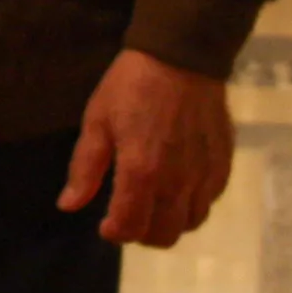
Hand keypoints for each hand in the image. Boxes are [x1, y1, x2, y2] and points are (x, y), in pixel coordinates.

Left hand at [59, 49, 233, 247]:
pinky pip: (208, 201)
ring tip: (152, 204)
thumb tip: (68, 205)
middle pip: (164, 235)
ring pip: (190, 223)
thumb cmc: (131, 86)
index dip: (115, 233)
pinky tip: (177, 186)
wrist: (182, 57)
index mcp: (142, 172)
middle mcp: (177, 182)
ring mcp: (204, 175)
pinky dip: (191, 204)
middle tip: (127, 216)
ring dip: (169, 222)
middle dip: (141, 234)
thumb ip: (85, 168)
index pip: (130, 227)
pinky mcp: (223, 165)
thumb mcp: (97, 121)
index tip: (105, 225)